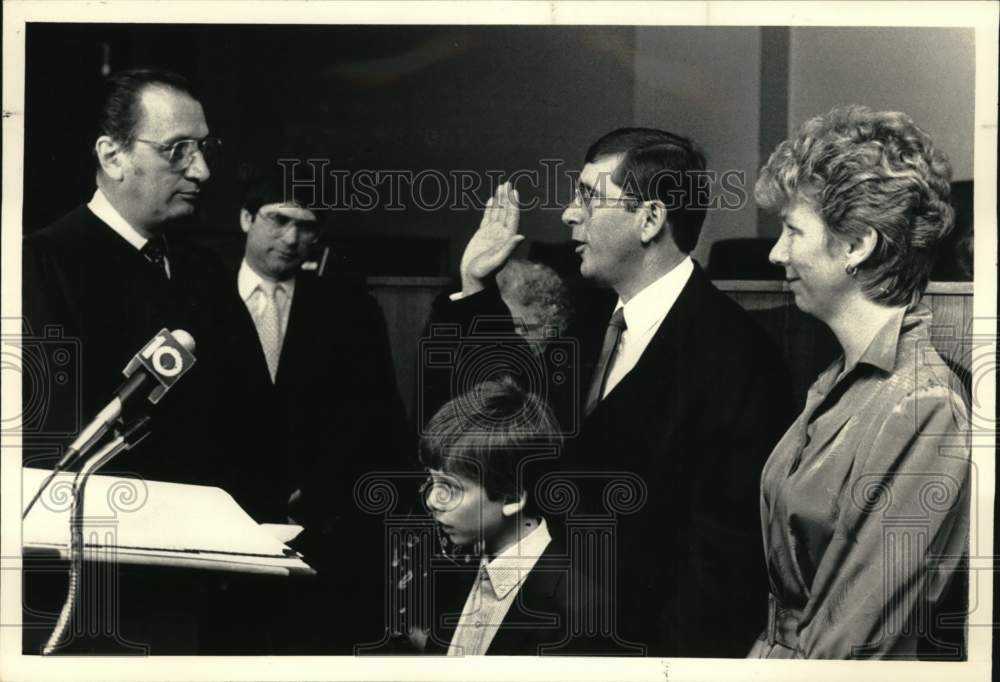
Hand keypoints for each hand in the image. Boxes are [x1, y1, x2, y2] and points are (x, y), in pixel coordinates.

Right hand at [459, 181, 523, 295]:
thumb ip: (509, 249)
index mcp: (506, 238)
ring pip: (497, 213)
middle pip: (506, 212)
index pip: (512, 217)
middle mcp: (501, 234)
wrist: (474, 279)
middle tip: (507, 183)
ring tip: (501, 187)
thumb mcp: (497, 260)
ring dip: (500, 200)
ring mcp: (492, 233)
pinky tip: (491, 200)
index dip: (513, 204)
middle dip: (507, 198)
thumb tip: (521, 237)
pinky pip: (488, 218)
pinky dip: (490, 208)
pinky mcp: (483, 235)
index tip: (514, 191)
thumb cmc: (485, 273)